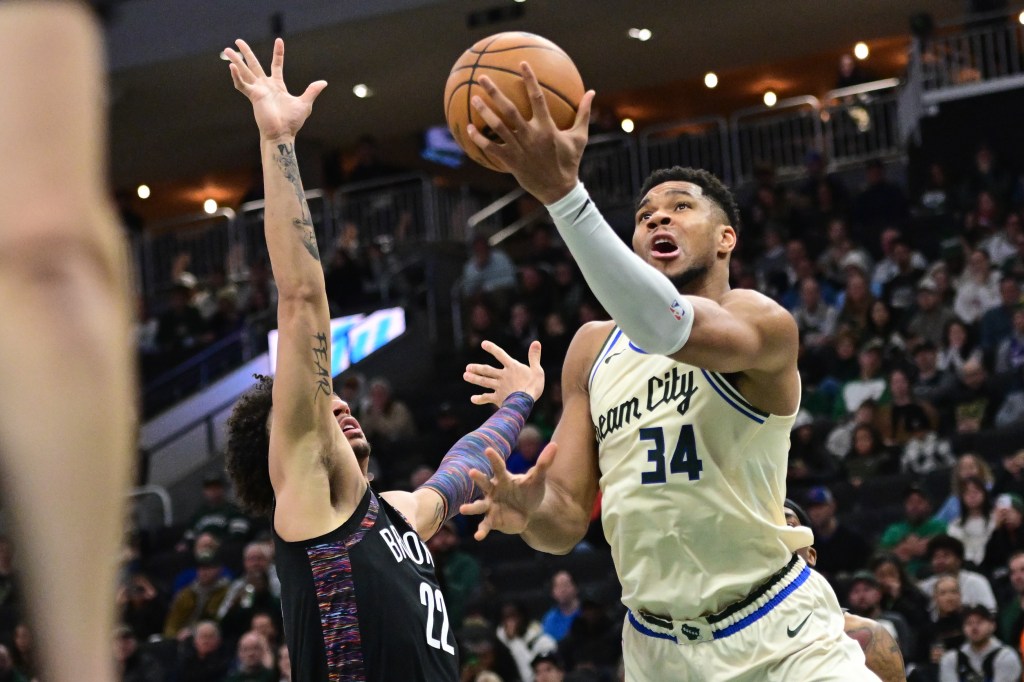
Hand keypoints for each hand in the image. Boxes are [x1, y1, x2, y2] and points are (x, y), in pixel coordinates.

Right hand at [224, 37, 326, 140]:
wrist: (283, 134)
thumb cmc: (292, 122)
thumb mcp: (305, 103)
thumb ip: (312, 91)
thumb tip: (324, 82)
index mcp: (277, 85)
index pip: (276, 65)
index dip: (278, 53)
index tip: (279, 40)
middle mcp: (265, 86)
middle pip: (254, 65)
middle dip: (246, 53)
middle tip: (238, 41)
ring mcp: (258, 91)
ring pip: (244, 72)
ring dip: (236, 61)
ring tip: (226, 50)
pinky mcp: (253, 97)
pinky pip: (242, 85)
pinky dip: (236, 77)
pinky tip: (232, 67)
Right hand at [459, 444, 556, 540]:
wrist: (528, 512)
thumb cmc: (529, 491)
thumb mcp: (537, 479)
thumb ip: (544, 463)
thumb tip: (555, 445)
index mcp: (503, 478)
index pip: (498, 467)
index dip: (494, 459)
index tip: (488, 450)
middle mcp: (493, 491)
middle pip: (484, 483)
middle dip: (478, 478)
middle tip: (471, 471)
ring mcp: (491, 506)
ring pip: (479, 506)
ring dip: (471, 507)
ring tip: (463, 509)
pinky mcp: (492, 520)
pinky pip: (485, 525)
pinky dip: (481, 531)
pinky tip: (478, 536)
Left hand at [464, 340, 543, 403]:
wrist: (525, 402)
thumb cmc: (534, 386)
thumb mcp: (537, 370)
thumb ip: (534, 356)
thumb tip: (536, 342)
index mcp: (512, 367)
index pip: (500, 355)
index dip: (492, 349)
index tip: (483, 344)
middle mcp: (503, 376)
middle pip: (488, 371)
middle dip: (477, 368)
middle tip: (467, 367)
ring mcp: (499, 387)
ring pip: (485, 382)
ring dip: (475, 379)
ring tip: (466, 376)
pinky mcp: (498, 398)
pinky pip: (487, 398)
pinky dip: (479, 399)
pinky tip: (472, 399)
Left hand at [466, 62, 595, 204]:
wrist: (558, 190)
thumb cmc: (569, 162)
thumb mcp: (579, 137)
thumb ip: (583, 113)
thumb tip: (592, 92)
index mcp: (547, 127)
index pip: (537, 97)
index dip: (529, 79)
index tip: (522, 63)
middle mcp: (531, 135)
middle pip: (509, 109)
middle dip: (495, 92)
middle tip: (483, 77)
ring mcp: (518, 148)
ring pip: (497, 126)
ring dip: (484, 111)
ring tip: (473, 98)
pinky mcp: (510, 161)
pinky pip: (491, 148)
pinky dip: (478, 138)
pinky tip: (468, 128)